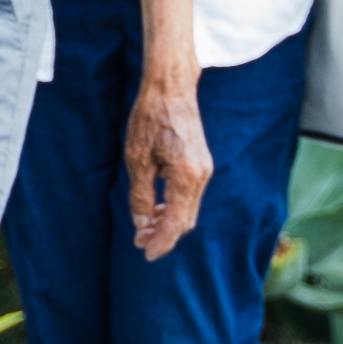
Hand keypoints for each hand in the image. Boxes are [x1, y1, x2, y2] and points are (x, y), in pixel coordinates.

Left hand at [124, 72, 212, 259]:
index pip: (177, 222)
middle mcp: (202, 176)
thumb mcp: (137, 159)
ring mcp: (205, 170)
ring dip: (169, 222)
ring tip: (145, 229)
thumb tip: (142, 225)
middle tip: (140, 243)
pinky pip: (190, 195)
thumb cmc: (149, 119)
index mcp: (187, 177)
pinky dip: (175, 207)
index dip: (162, 242)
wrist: (171, 89)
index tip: (146, 254)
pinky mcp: (202, 164)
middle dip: (164, 235)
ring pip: (189, 209)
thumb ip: (141, 195)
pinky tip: (157, 209)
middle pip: (186, 220)